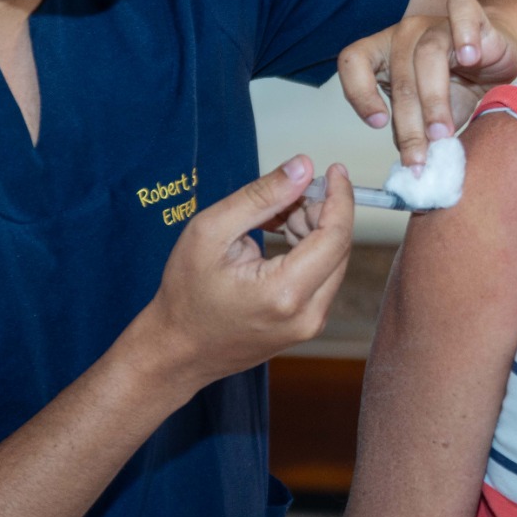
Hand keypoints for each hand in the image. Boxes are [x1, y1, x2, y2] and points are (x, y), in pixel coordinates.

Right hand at [141, 157, 352, 393]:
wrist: (177, 350)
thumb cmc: (186, 294)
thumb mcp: (211, 231)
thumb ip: (261, 196)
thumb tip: (303, 166)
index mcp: (284, 293)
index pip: (336, 236)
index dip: (340, 197)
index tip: (334, 170)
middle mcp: (307, 315)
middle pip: (338, 246)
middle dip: (319, 212)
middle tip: (283, 197)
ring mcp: (309, 325)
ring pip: (333, 261)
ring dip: (313, 230)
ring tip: (272, 220)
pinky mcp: (307, 326)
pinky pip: (322, 277)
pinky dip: (308, 250)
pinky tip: (279, 240)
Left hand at [337, 0, 516, 166]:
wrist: (497, 55)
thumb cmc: (459, 83)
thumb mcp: (430, 113)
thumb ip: (415, 131)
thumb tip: (410, 165)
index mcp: (383, 54)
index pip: (353, 61)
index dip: (359, 92)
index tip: (378, 123)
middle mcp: (404, 35)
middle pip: (399, 77)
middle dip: (410, 124)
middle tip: (419, 159)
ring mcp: (435, 22)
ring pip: (428, 55)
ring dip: (434, 100)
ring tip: (443, 133)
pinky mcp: (470, 12)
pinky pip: (461, 10)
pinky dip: (464, 33)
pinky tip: (469, 58)